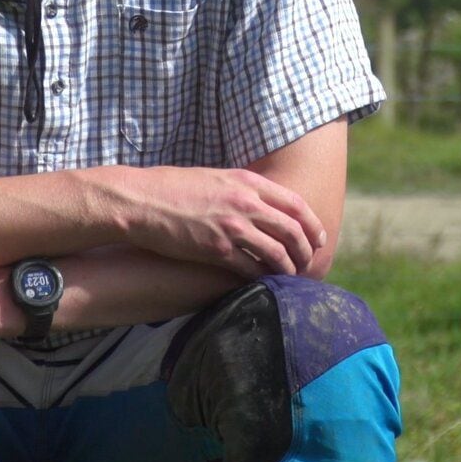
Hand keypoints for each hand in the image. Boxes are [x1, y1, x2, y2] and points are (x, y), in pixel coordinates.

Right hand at [97, 166, 325, 276]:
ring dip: (288, 268)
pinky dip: (262, 278)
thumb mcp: (215, 177)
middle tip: (309, 263)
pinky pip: (251, 268)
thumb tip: (259, 203)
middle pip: (293, 230)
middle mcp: (245, 203)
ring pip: (277, 252)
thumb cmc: (173, 187)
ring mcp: (232, 227)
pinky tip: (264, 284)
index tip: (318, 238)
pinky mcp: (217, 250)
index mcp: (247, 182)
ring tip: (290, 277)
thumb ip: (240, 189)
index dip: (312, 224)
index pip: (295, 204)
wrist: (142, 201)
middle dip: (306, 250)